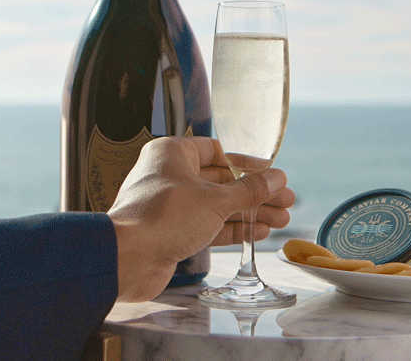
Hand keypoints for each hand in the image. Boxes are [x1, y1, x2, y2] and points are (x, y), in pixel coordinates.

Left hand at [107, 136, 294, 301]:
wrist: (126, 260)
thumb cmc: (164, 217)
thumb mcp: (215, 200)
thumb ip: (249, 189)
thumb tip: (277, 178)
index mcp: (173, 153)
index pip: (218, 151)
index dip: (247, 163)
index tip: (270, 173)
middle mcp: (171, 174)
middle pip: (222, 180)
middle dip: (255, 193)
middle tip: (285, 200)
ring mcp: (171, 204)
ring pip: (218, 204)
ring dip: (249, 212)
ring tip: (281, 219)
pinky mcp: (172, 230)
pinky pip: (208, 224)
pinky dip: (232, 228)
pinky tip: (258, 232)